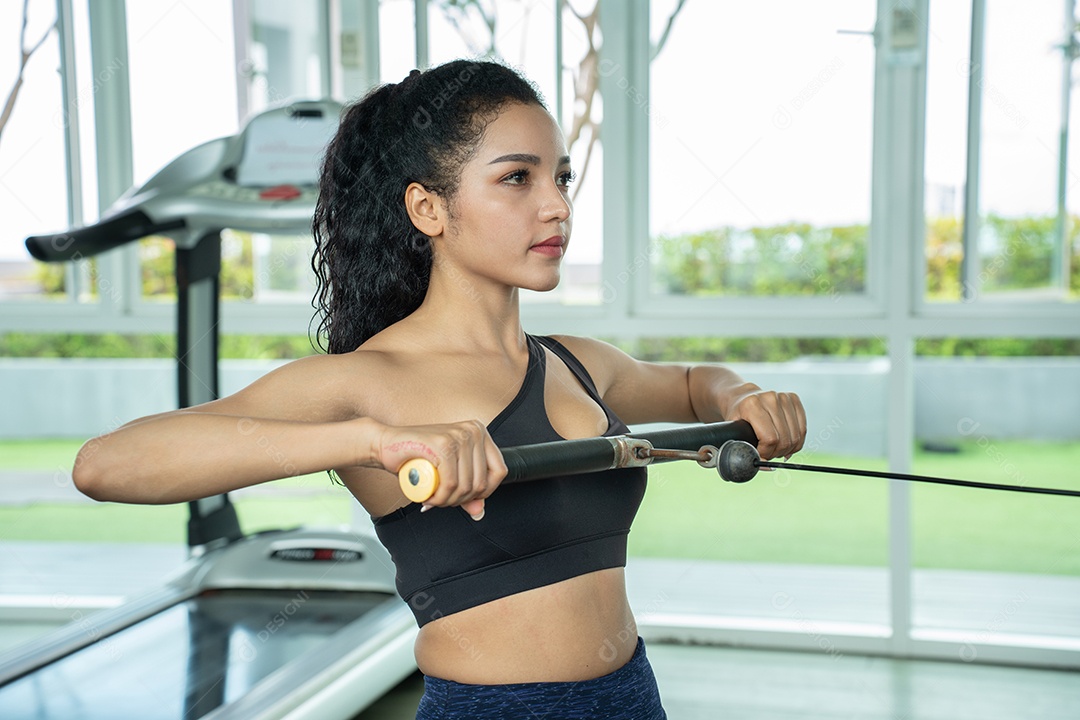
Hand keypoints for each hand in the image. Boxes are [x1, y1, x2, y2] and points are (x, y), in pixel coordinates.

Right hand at [376, 419, 506, 518]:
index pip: (500, 471)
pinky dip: (439, 498)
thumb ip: (466, 492)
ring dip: (447, 502)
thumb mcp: (448, 475)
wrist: (385, 445)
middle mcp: (473, 430)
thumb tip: (480, 512)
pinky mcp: (443, 444)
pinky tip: (428, 496)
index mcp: (480, 432)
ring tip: (433, 498)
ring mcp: (459, 435)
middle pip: (481, 482)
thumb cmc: (417, 458)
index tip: (465, 498)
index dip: (484, 492)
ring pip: (466, 486)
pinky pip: (450, 484)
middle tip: (441, 500)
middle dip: (460, 500)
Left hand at [724, 387, 805, 460]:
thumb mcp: (735, 432)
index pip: (770, 438)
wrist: (743, 397)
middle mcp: (770, 398)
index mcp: (752, 405)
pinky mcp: (794, 399)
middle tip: (768, 454)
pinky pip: (802, 429)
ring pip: (795, 436)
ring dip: (787, 449)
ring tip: (776, 449)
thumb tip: (767, 466)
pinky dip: (796, 442)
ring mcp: (784, 397)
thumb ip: (746, 450)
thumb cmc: (739, 417)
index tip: (760, 455)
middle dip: (776, 453)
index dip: (767, 453)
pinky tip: (786, 444)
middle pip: (784, 439)